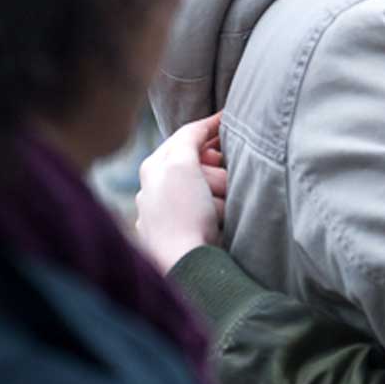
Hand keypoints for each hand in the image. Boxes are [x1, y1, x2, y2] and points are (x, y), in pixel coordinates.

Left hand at [135, 112, 226, 272]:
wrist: (187, 266)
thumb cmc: (183, 214)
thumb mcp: (181, 165)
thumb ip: (188, 140)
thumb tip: (201, 129)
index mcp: (153, 168)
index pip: (185, 136)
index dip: (209, 126)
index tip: (230, 117)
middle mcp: (157, 189)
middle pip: (202, 164)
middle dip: (216, 171)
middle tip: (221, 184)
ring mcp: (171, 214)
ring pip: (210, 188)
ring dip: (220, 195)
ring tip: (219, 212)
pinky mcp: (187, 233)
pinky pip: (212, 212)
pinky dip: (219, 213)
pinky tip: (217, 224)